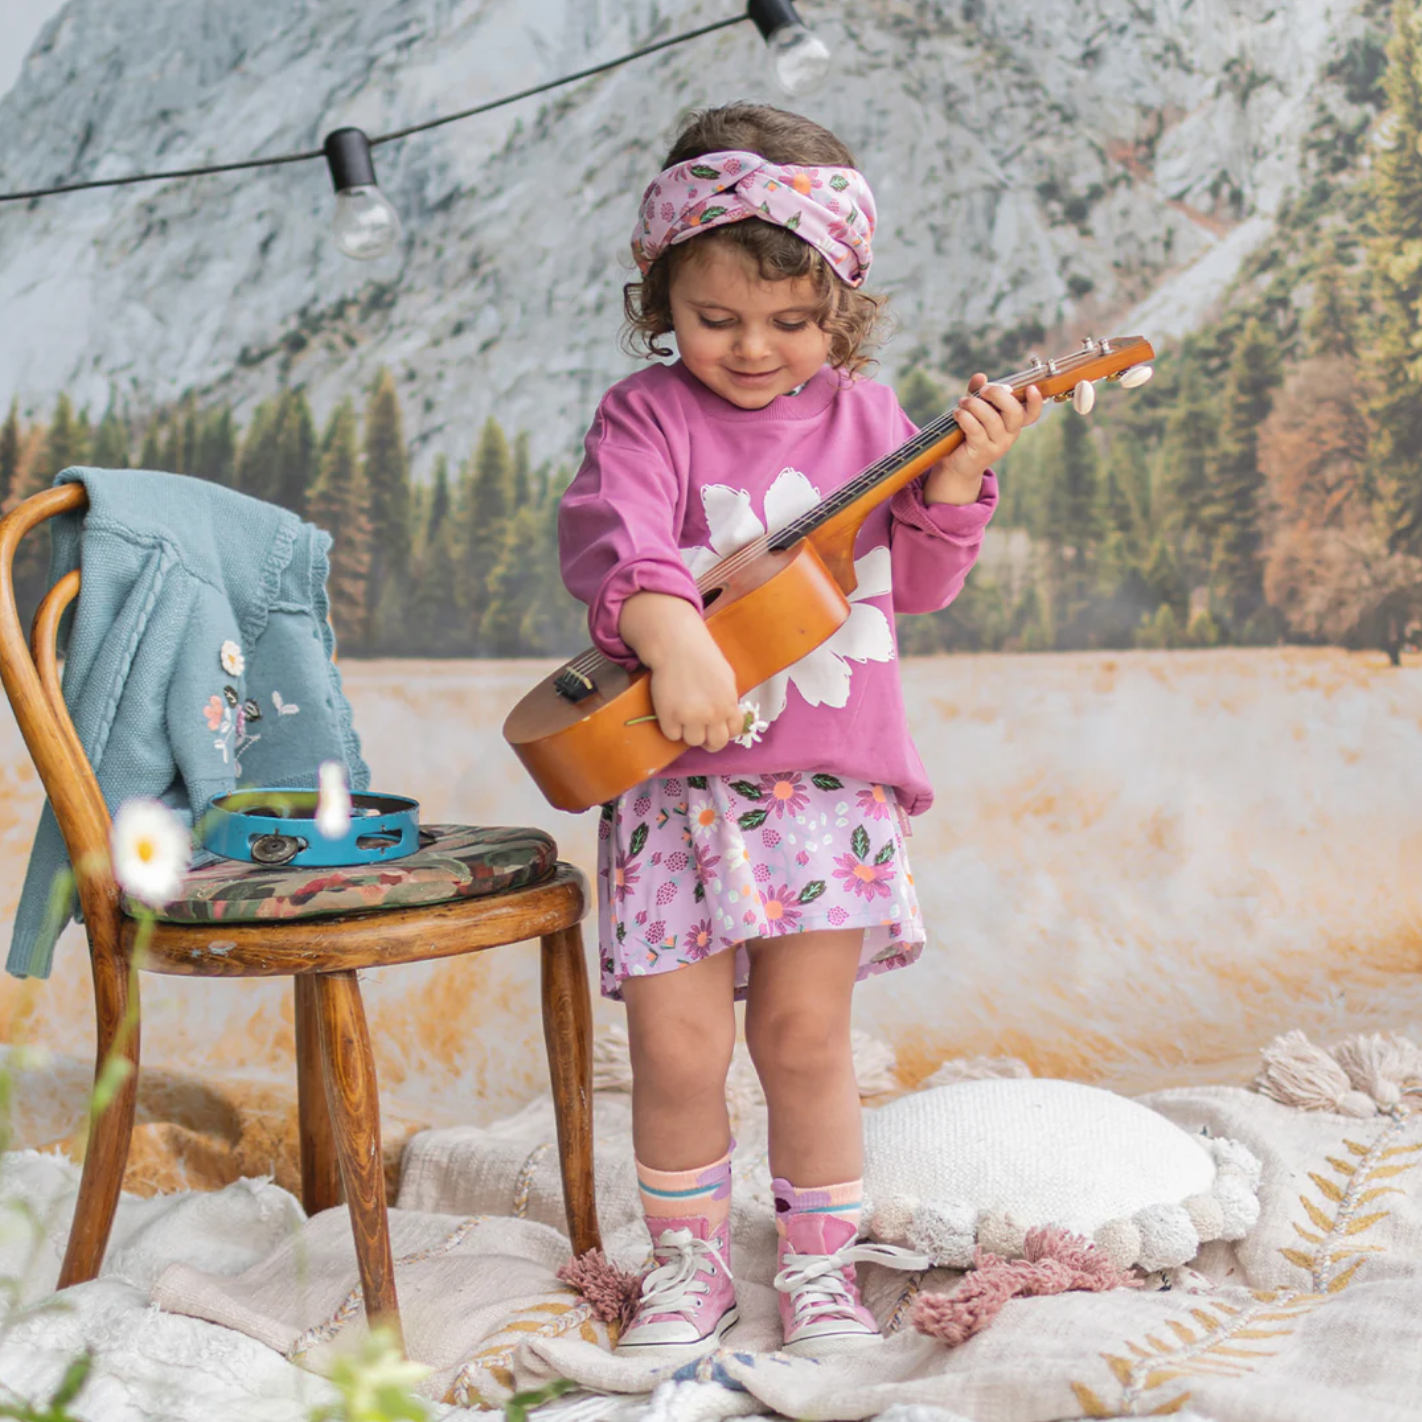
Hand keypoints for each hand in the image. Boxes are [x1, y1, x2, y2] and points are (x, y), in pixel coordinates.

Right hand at [647, 641, 744, 750]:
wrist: (677, 646)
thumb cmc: (702, 656)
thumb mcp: (726, 679)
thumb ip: (728, 701)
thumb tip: (726, 717)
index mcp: (729, 704)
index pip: (734, 732)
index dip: (724, 731)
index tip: (716, 727)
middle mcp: (713, 715)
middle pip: (715, 744)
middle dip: (708, 740)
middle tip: (699, 730)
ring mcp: (691, 718)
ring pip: (693, 741)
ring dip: (688, 732)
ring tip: (682, 716)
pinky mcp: (669, 717)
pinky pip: (672, 735)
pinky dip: (670, 727)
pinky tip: (670, 711)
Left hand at [923, 373, 1043, 504]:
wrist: (958, 464)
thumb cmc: (969, 433)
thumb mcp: (975, 409)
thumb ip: (978, 393)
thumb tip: (980, 376)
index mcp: (1013, 423)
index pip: (1031, 414)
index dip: (1036, 402)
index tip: (1031, 387)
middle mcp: (1010, 434)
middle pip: (1014, 413)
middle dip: (998, 396)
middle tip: (982, 390)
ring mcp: (997, 445)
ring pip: (992, 420)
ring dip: (975, 405)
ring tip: (962, 402)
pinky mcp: (982, 451)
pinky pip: (976, 430)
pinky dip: (966, 418)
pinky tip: (957, 413)